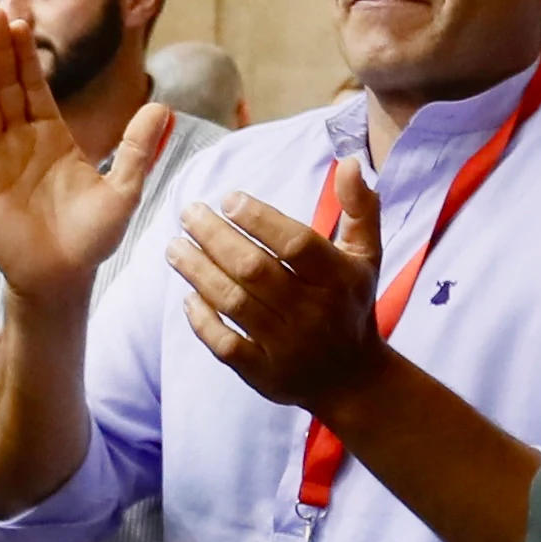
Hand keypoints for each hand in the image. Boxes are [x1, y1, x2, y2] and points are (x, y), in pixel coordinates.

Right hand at [0, 7, 167, 313]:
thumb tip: (163, 106)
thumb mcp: (124, 188)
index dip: (26, 54)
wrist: (65, 280)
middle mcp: (19, 141)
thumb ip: (137, 147)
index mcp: (50, 135)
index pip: (33, 84)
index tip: (21, 20)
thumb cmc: (93, 237)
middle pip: (3, 86)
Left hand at [171, 170, 384, 412]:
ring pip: (235, 303)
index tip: (228, 199)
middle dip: (216, 238)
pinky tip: (187, 296)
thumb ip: (360, 208)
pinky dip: (204, 321)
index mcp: (338, 278)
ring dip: (199, 272)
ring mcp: (287, 345)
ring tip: (174, 247)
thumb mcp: (366, 256)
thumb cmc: (351, 303)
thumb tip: (350, 163)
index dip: (260, 220)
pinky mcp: (265, 373)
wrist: (353, 377)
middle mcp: (313, 311)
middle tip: (188, 213)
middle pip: (255, 270)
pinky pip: (226, 345)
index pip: (295, 244)